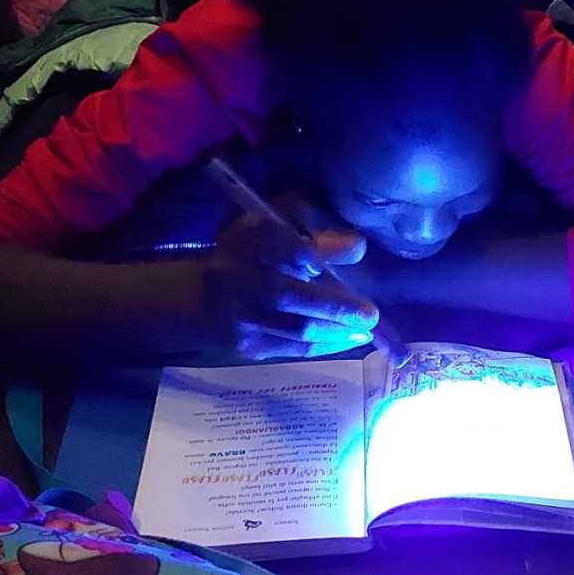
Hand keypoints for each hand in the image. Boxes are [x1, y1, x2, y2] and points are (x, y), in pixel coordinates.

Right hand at [201, 197, 377, 360]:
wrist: (204, 297)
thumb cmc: (252, 252)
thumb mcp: (277, 226)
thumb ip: (314, 228)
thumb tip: (355, 245)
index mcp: (247, 240)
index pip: (285, 246)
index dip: (320, 252)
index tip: (355, 251)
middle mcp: (239, 278)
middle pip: (290, 296)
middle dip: (336, 306)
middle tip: (370, 313)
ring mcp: (240, 316)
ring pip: (295, 329)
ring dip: (337, 331)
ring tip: (365, 330)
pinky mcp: (247, 345)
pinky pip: (293, 349)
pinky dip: (325, 346)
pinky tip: (347, 339)